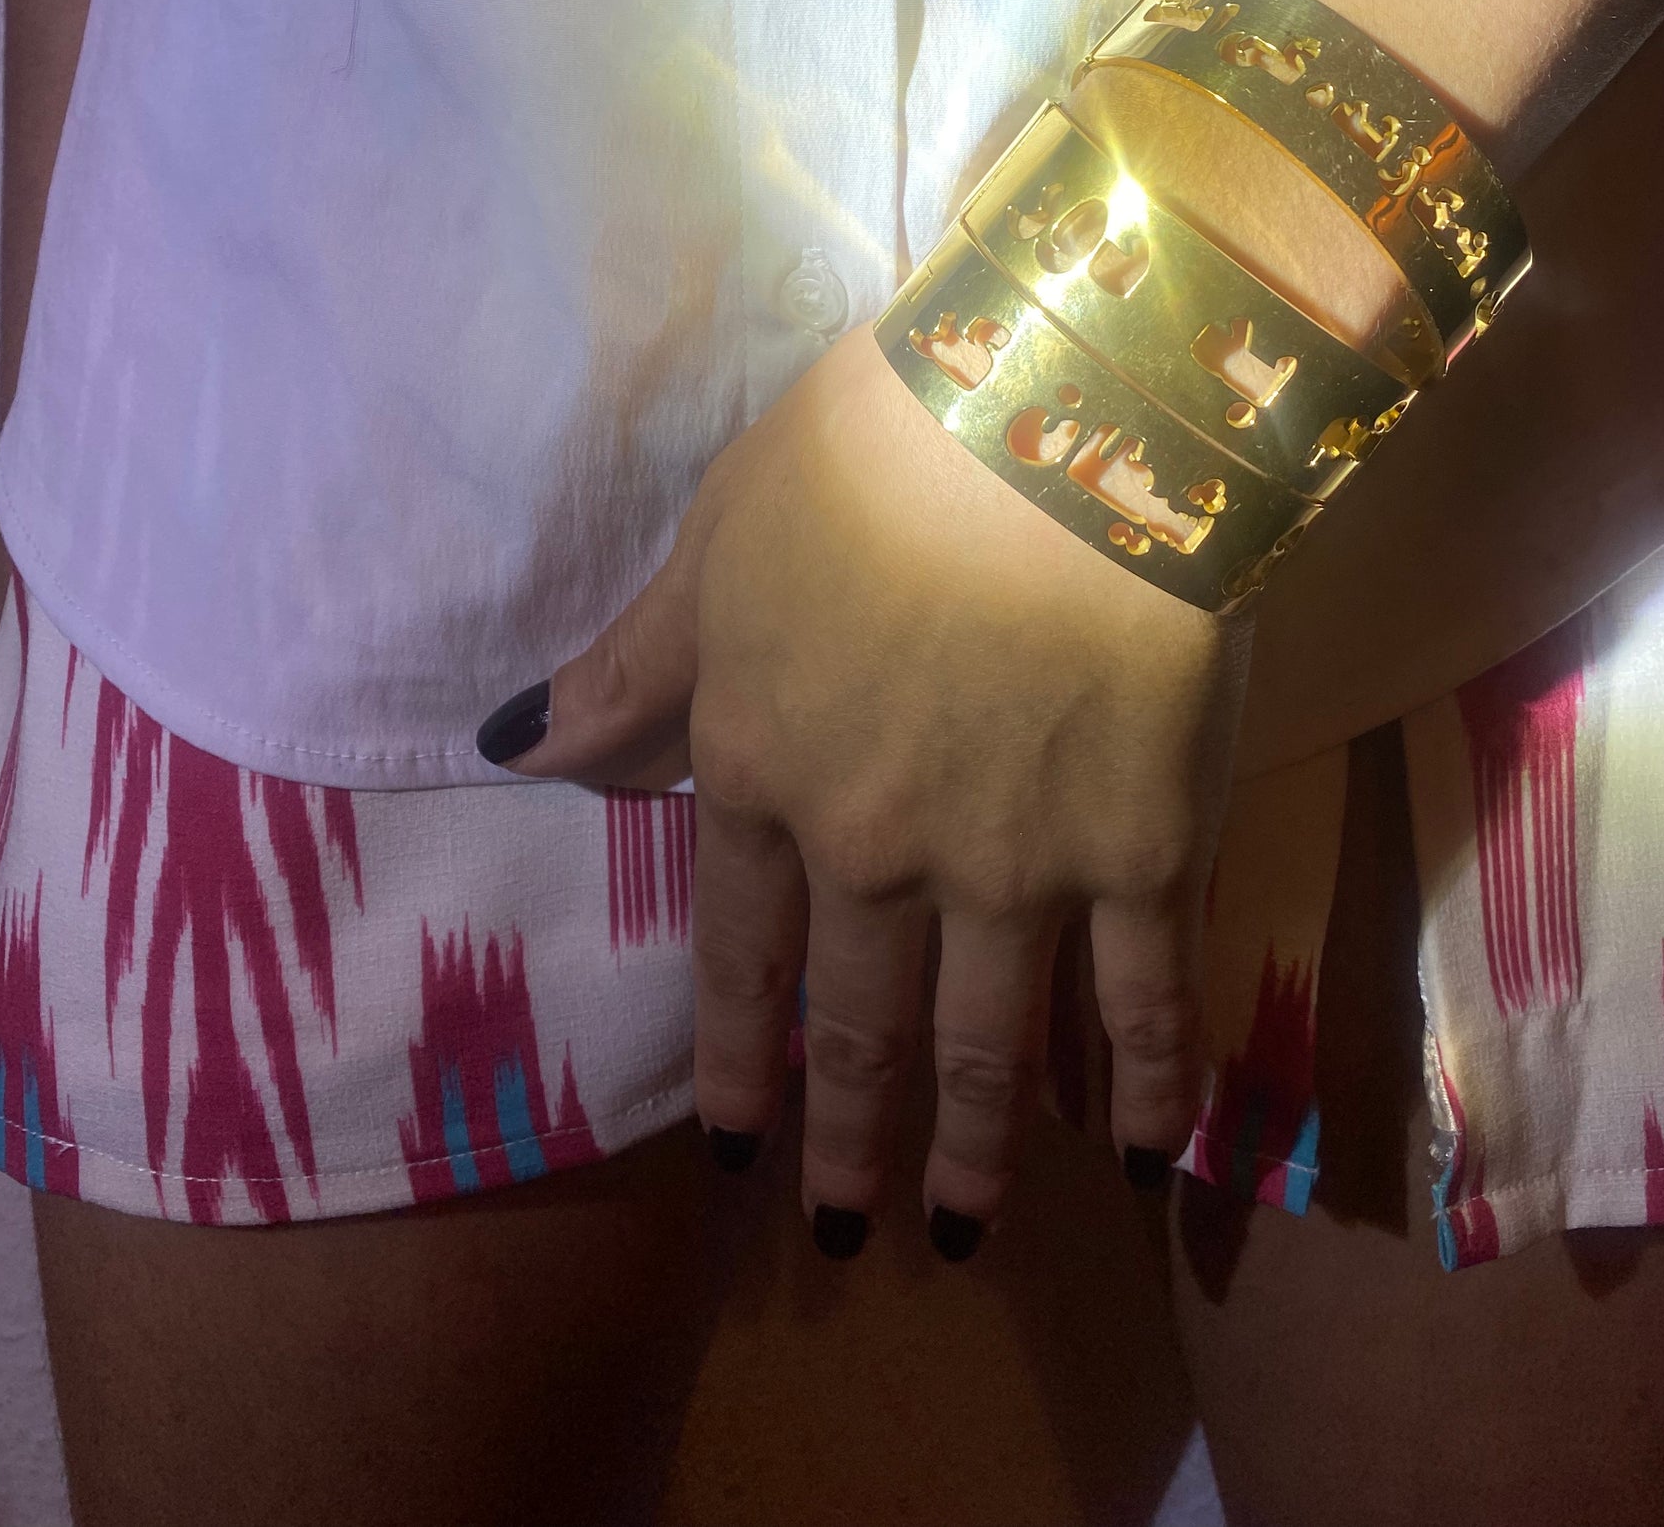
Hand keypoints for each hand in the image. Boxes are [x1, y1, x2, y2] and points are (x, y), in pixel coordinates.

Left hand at [478, 321, 1249, 1250]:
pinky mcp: (1142, 855)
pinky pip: (1144, 998)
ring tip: (957, 1232)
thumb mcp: (718, 541)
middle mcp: (874, 853)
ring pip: (984, 1043)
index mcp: (764, 769)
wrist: (1052, 430)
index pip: (738, 945)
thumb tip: (518, 749)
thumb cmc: (869, 455)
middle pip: (857, 1019)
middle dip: (846, 1133)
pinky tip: (1142, 1157)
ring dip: (968, 1150)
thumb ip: (634, 668)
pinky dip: (1145, 1087)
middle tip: (845, 1231)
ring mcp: (1012, 872)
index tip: (730, 1144)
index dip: (735, 1051)